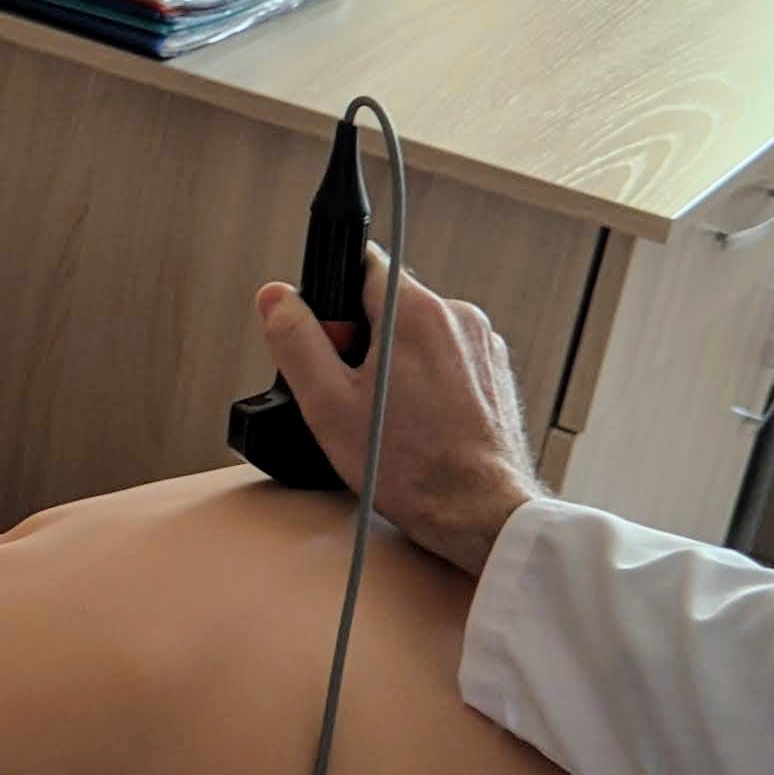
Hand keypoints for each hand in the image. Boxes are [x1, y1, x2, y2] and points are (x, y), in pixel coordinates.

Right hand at [253, 248, 541, 577]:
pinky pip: (446, 359)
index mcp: (415, 311)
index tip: (330, 341)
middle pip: (389, 303)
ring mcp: (483, 345)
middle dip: (362, 339)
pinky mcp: (496, 374)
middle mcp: (458, 317)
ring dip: (395, 363)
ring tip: (389, 417)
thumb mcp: (327, 404)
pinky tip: (419, 424)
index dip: (334, 300)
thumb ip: (295, 339)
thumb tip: (276, 298)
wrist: (479, 512)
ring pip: (418, 334)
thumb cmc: (410, 467)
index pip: (362, 262)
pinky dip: (427, 382)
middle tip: (353, 393)